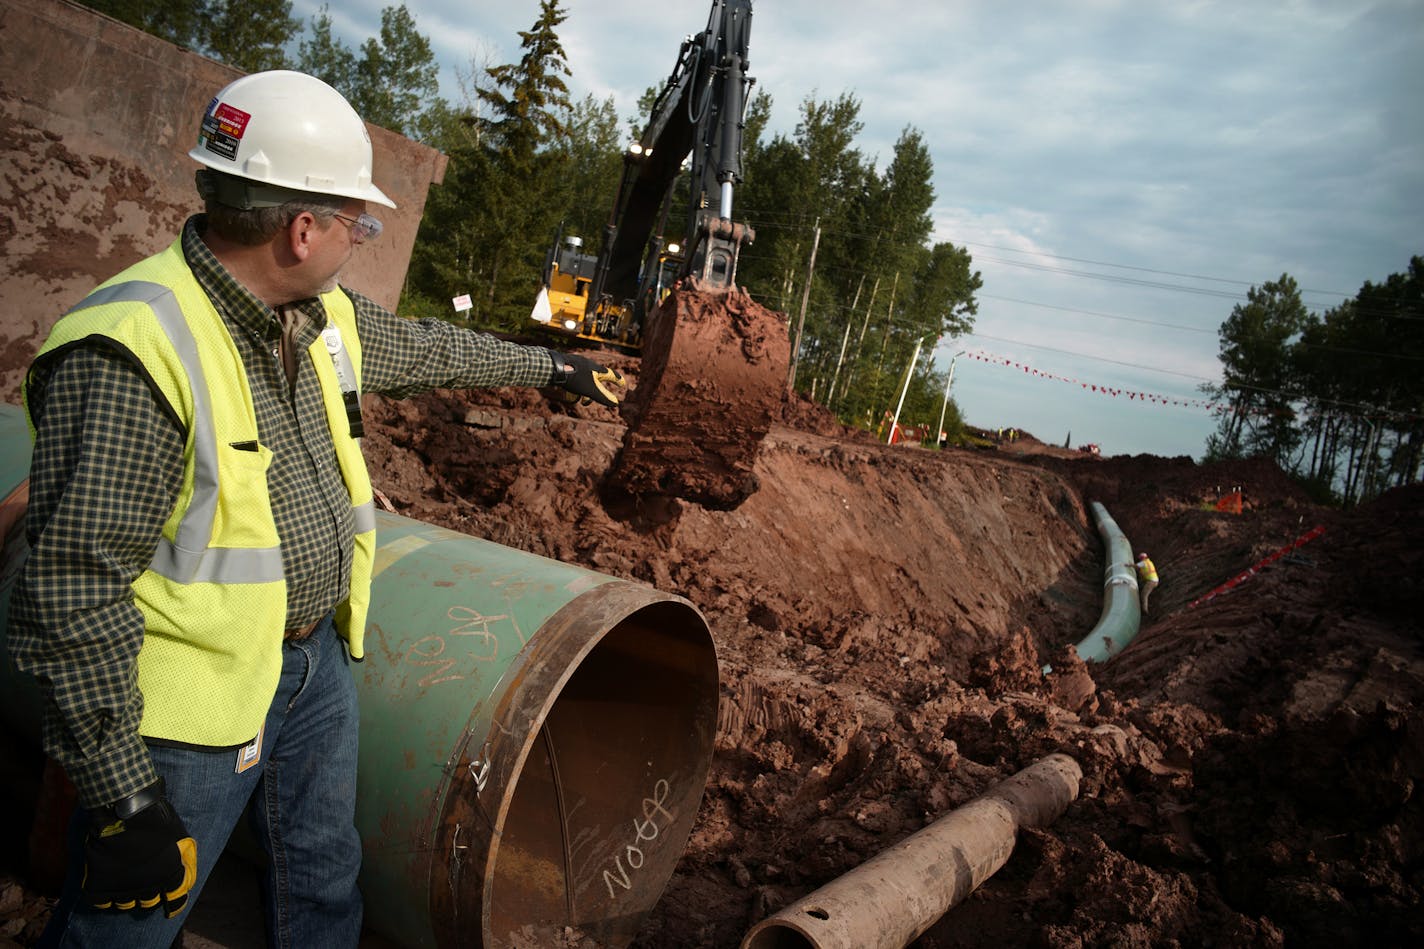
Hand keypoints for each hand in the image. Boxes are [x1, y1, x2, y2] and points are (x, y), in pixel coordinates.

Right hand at [82, 779, 197, 918]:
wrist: (126, 809)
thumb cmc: (155, 818)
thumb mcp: (179, 836)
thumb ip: (184, 857)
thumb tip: (185, 875)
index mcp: (169, 878)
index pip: (176, 901)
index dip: (174, 901)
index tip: (169, 899)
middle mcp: (148, 888)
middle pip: (149, 903)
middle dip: (149, 894)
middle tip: (144, 881)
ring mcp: (122, 888)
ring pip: (125, 904)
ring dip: (127, 895)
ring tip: (126, 881)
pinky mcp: (99, 885)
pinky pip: (101, 902)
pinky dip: (104, 896)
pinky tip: (108, 884)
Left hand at [552, 351, 625, 406]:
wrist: (554, 367)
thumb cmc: (574, 378)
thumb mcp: (591, 390)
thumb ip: (604, 397)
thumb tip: (616, 403)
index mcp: (597, 369)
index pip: (611, 375)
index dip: (617, 380)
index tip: (623, 384)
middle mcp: (588, 365)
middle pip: (595, 380)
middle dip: (592, 393)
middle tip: (585, 402)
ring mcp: (577, 364)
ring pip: (583, 381)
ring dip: (580, 392)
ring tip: (574, 398)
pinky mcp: (567, 365)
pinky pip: (573, 378)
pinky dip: (572, 387)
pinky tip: (566, 393)